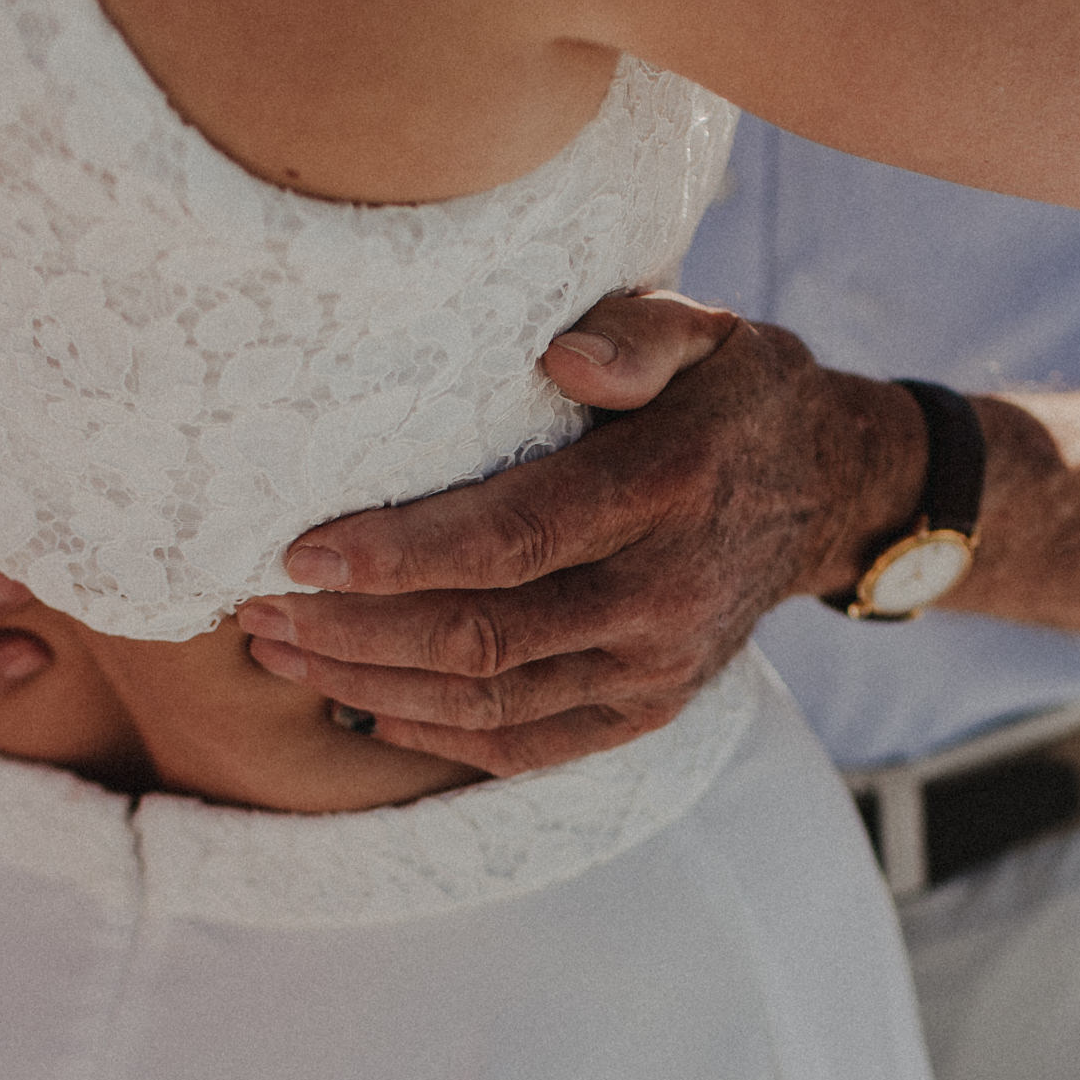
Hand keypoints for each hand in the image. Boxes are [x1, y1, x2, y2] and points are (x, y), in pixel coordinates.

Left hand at [236, 290, 923, 774]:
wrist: (827, 492)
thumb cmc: (736, 397)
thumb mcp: (711, 332)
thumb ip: (637, 333)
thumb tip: (558, 358)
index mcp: (669, 488)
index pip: (514, 538)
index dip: (400, 554)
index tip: (299, 550)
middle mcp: (664, 593)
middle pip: (483, 636)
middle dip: (353, 631)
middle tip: (253, 608)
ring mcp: (657, 667)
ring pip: (490, 703)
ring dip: (370, 686)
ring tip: (277, 654)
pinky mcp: (646, 711)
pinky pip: (528, 747)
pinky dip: (437, 737)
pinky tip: (361, 706)